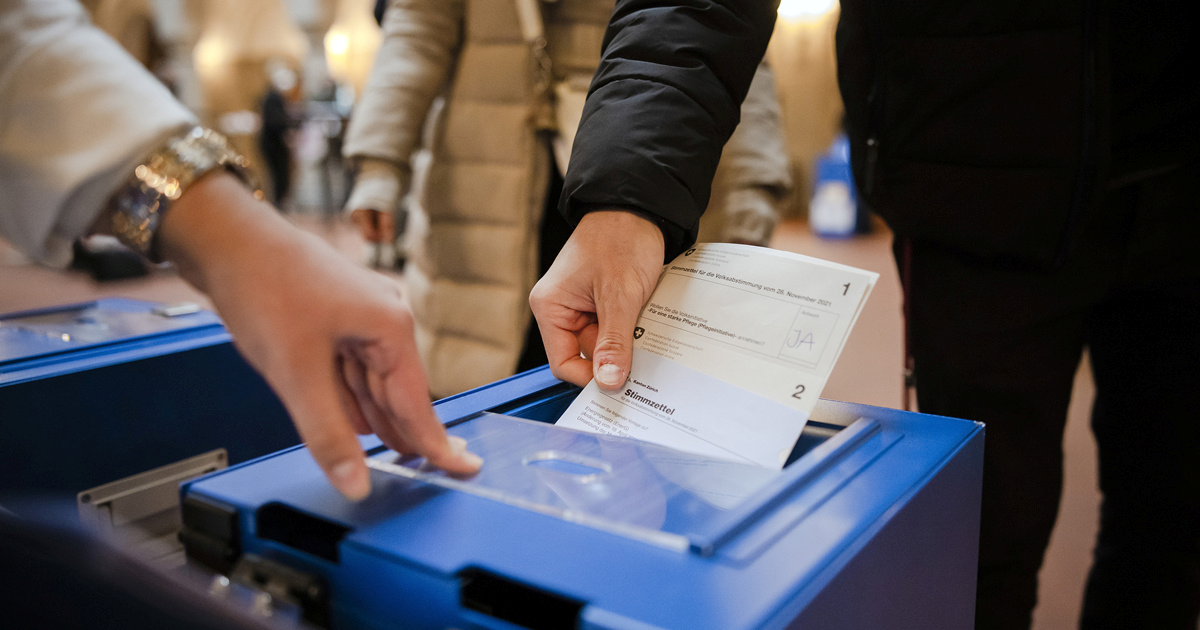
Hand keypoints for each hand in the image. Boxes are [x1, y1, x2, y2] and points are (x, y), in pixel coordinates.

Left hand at [157, 172, 480, 499]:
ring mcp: (355, 317)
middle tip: (428, 471)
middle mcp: (381, 320)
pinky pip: (348, 368)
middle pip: (398, 393)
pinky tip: (356, 419)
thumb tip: (354, 481)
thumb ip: (328, 434)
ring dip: (378, 418)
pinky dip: (351, 397)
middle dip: (406, 433)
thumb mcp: (297, 373)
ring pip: (371, 382)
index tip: (463, 468)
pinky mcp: (329, 318)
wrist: (224, 238)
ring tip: (396, 454)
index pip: (419, 403)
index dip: (437, 443)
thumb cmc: (265, 284)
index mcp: (390, 328)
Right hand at [529, 210, 664, 390]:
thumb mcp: (619, 296)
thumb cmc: (620, 238)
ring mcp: (582, 306)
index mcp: (550, 306)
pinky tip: (648, 323)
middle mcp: (561, 309)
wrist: (640, 207)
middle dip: (616, 357)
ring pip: (606, 344)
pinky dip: (633, 330)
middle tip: (645, 360)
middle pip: (587, 355)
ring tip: (648, 330)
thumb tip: (608, 383)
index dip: (592, 377)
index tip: (622, 384)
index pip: (564, 363)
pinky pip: (616, 329)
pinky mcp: (602, 302)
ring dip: (629, 342)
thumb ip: (613, 342)